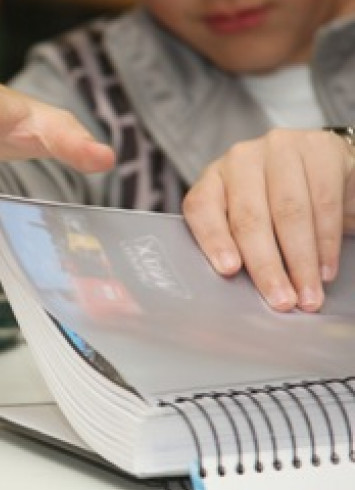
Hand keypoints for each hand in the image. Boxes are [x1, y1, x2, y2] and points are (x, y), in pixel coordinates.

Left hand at [183, 128, 354, 311]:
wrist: (325, 168)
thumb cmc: (276, 203)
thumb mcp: (249, 218)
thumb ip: (236, 242)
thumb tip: (238, 288)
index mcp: (213, 179)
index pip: (202, 208)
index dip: (214, 240)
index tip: (229, 270)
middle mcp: (241, 160)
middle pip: (249, 218)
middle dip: (267, 266)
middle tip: (280, 301)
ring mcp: (280, 150)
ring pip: (289, 212)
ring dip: (301, 261)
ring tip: (308, 295)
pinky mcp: (319, 149)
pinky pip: (323, 202)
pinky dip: (326, 243)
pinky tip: (326, 269)